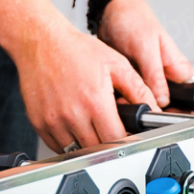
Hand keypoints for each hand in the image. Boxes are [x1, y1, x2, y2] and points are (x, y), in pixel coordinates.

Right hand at [15, 18, 153, 152]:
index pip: (116, 139)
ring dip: (87, 144)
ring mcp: (54, 121)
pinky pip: (56, 146)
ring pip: (76, 150)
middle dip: (107, 143)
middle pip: (97, 149)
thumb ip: (138, 89)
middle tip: (109, 129)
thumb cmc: (76, 49)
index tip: (126, 133)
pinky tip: (74, 126)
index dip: (125, 138)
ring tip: (90, 126)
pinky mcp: (40, 123)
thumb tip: (153, 108)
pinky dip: (68, 142)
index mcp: (95, 102)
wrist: (41, 42)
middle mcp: (73, 115)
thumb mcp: (116, 64)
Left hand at [96, 0, 193, 108]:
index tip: (170, 118)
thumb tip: (163, 101)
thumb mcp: (145, 48)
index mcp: (178, 67)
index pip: (191, 96)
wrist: (110, 10)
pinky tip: (116, 98)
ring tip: (124, 101)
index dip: (185, 111)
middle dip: (156, 111)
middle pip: (171, 105)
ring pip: (150, 103)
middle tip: (141, 110)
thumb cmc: (134, 19)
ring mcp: (150, 79)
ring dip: (138, 106)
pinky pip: (134, 97)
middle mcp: (166, 75)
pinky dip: (126, 100)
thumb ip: (155, 76)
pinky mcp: (134, 80)